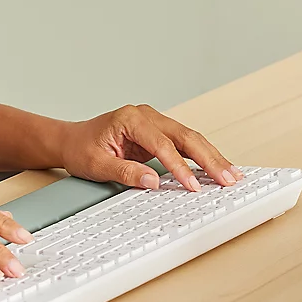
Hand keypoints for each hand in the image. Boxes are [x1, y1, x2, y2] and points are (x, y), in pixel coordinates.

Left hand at [58, 105, 240, 192]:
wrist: (71, 140)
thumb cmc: (80, 148)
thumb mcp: (96, 164)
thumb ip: (125, 172)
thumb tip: (153, 182)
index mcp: (131, 118)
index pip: (162, 144)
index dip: (179, 166)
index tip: (192, 185)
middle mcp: (146, 115)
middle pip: (185, 136)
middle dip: (209, 158)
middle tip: (227, 178)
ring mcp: (154, 122)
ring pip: (190, 138)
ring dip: (211, 157)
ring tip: (231, 174)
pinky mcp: (158, 133)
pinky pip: (184, 144)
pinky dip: (201, 156)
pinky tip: (216, 167)